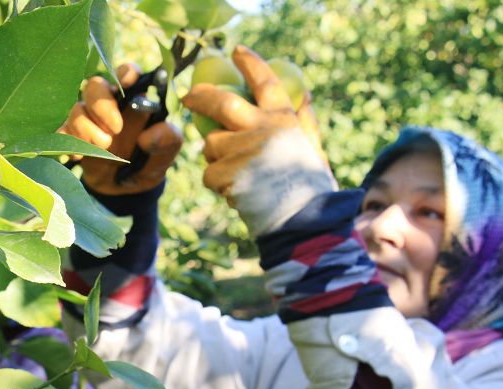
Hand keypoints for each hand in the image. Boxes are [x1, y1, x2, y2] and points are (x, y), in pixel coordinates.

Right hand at [61, 64, 182, 195]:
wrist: (129, 187)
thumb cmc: (150, 159)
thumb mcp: (168, 150)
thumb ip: (167, 139)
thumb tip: (148, 135)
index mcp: (133, 98)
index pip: (126, 73)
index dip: (125, 73)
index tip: (127, 83)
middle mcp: (108, 103)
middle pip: (94, 86)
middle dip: (102, 106)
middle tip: (116, 129)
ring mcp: (88, 119)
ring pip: (76, 109)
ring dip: (88, 130)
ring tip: (104, 147)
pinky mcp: (72, 136)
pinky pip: (61, 130)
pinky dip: (68, 141)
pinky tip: (80, 156)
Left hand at [182, 45, 336, 237]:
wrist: (301, 222)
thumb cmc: (309, 188)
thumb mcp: (313, 148)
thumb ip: (305, 121)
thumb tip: (305, 95)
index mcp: (283, 119)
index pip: (264, 80)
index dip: (250, 63)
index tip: (236, 51)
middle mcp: (261, 128)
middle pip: (219, 101)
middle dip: (200, 96)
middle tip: (189, 98)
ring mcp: (241, 150)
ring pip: (210, 145)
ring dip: (216, 157)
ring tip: (239, 175)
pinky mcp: (226, 173)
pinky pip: (209, 173)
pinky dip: (218, 184)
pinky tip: (237, 193)